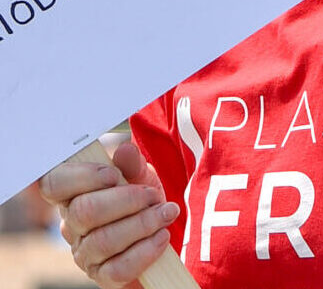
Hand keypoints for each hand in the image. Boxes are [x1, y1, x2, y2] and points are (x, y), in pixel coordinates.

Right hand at [38, 142, 179, 288]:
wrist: (159, 232)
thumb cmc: (141, 200)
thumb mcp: (140, 176)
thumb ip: (132, 163)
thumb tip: (125, 150)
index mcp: (74, 194)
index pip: (53, 183)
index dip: (81, 177)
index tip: (113, 174)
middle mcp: (72, 226)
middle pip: (83, 212)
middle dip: (126, 200)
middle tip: (152, 194)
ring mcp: (85, 254)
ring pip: (103, 241)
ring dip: (143, 223)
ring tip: (166, 213)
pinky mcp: (103, 276)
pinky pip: (118, 269)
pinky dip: (146, 250)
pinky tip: (162, 236)